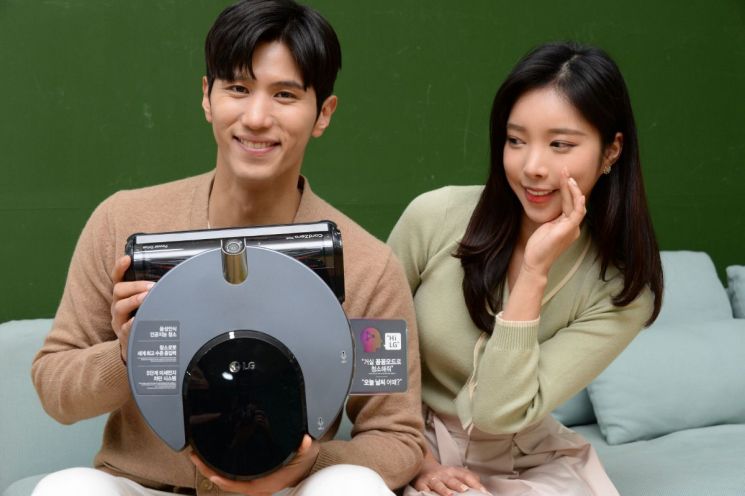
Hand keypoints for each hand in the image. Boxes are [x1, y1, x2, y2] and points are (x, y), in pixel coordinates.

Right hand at [110, 255, 153, 363]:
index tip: (128, 258)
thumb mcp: (146, 303)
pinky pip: (126, 328)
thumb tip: (178, 276)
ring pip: (119, 307)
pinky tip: (140, 320)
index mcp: (123, 295)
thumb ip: (155, 291)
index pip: (118, 278)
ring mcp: (119, 320)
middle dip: (134, 286)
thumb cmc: (144, 319)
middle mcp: (118, 305)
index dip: (120, 267)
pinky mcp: (124, 334)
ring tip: (147, 298)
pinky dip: (133, 323)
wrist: (138, 346)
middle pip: (118, 290)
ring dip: (134, 301)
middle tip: (151, 286)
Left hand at [190, 434, 318, 494]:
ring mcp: (254, 483)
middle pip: (227, 482)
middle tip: (195, 457)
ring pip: (228, 480)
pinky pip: (232, 477)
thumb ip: (304, 448)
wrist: (308, 469)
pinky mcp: (252, 478)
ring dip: (212, 470)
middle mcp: (257, 485)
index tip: (210, 472)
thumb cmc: (303, 465)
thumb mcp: (305, 454)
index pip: (239, 485)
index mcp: (266, 482)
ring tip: (199, 458)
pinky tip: (213, 461)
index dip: (223, 480)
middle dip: (208, 471)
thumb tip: (303, 441)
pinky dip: (220, 470)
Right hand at [412, 455, 487, 495]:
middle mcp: (444, 475)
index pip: (466, 476)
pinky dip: (426, 492)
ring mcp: (432, 479)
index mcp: (454, 472)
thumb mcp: (457, 473)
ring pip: (438, 484)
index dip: (475, 483)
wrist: (424, 467)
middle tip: (465, 490)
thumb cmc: (445, 475)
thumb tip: (484, 489)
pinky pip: (423, 489)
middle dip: (459, 485)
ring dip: (444, 490)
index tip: (484, 492)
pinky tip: (428, 494)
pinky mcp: (421, 484)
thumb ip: (470, 479)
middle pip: (452, 480)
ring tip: (450, 495)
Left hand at [522, 168, 585, 276]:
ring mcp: (573, 229)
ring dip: (572, 189)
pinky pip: (577, 214)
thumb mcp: (545, 227)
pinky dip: (578, 203)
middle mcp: (573, 226)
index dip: (567, 189)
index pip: (570, 203)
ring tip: (566, 176)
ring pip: (577, 205)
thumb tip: (551, 205)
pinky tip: (576, 192)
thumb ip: (552, 218)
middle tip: (565, 170)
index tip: (562, 175)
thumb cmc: (538, 247)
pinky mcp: (569, 231)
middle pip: (575, 201)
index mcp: (568, 225)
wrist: (535, 262)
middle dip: (570, 185)